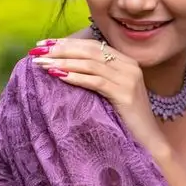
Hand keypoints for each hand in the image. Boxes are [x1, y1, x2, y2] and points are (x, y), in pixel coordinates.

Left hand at [29, 37, 161, 152]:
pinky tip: (59, 76)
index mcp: (125, 61)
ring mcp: (129, 79)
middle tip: (36, 52)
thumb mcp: (111, 94)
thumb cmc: (126, 122)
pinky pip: (96, 81)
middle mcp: (129, 65)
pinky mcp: (126, 94)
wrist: (149, 143)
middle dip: (60, 49)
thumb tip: (64, 68)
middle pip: (89, 50)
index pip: (91, 45)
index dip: (66, 43)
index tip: (42, 45)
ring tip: (42, 64)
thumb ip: (96, 78)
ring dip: (63, 62)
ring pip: (90, 63)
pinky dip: (76, 77)